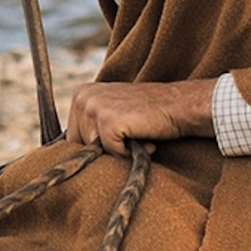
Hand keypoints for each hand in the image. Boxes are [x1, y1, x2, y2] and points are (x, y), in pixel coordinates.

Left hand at [64, 78, 211, 149]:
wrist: (178, 105)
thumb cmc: (147, 113)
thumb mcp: (112, 110)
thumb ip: (92, 125)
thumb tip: (74, 157)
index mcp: (81, 93)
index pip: (72, 136)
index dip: (95, 144)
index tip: (118, 133)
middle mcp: (82, 97)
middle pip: (80, 144)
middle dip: (105, 147)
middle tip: (130, 133)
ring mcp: (94, 107)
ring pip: (94, 149)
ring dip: (117, 149)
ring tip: (136, 134)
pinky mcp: (107, 120)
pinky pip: (111, 151)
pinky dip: (128, 152)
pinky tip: (142, 138)